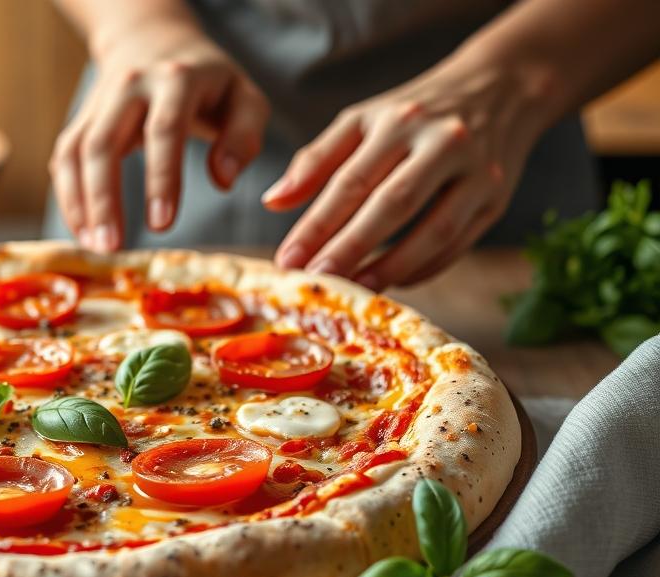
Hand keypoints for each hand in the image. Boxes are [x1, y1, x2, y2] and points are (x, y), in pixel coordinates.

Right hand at [50, 16, 268, 251]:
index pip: (164, 129)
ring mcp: (98, 102)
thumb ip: (244, 137)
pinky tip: (83, 232)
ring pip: (75, 152)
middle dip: (104, 199)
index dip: (161, 179)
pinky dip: (69, 197)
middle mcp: (129, 85)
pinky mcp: (80, 119)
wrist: (155, 43)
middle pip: (103, 143)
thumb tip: (224, 180)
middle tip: (112, 247)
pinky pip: (64, 159)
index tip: (163, 226)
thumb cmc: (210, 85)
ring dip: (79, 203)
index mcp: (175, 79)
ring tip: (95, 246)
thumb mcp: (244, 98)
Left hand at [264, 61, 548, 288]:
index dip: (316, 224)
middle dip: (350, 248)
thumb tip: (272, 202)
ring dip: (391, 266)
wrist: (501, 87)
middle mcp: (442, 142)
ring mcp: (477, 172)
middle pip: (392, 204)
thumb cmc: (414, 112)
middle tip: (316, 280)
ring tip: (354, 291)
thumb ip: (316, 160)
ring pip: (434, 230)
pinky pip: (458, 244)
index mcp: (398, 121)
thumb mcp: (362, 120)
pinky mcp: (497, 199)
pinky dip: (423, 267)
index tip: (287, 259)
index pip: (351, 180)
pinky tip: (392, 281)